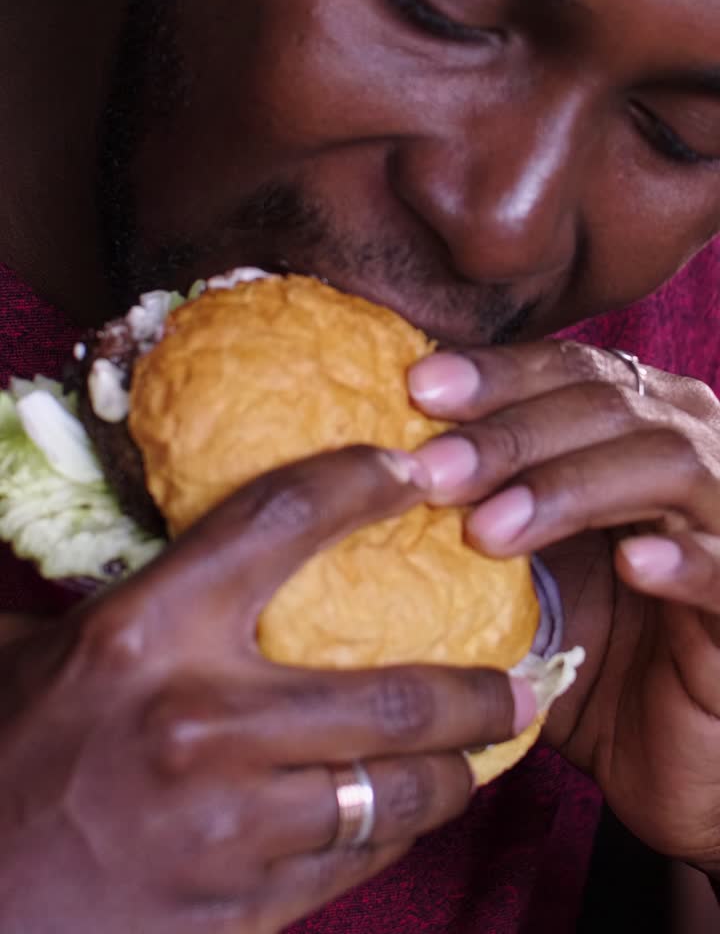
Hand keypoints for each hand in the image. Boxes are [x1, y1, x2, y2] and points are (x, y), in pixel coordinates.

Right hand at [0, 446, 531, 933]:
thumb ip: (137, 600)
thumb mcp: (48, 651)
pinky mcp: (236, 910)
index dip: (362, 481)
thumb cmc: (11, 753)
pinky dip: (395, 833)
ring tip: (485, 752)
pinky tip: (408, 814)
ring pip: (391, 790)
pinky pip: (352, 864)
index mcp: (141, 630)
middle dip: (478, 688)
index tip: (419, 469)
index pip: (278, 519)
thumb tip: (213, 544)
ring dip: (454, 771)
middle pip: (388, 689)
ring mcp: (224, 826)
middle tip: (523, 677)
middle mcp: (196, 720)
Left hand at [408, 343, 719, 874]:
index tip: (416, 387)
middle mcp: (695, 448)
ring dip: (570, 489)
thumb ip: (479, 504)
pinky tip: (632, 565)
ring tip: (489, 530)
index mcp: (640, 419)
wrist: (672, 754)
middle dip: (511, 434)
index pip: (569, 370)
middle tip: (432, 471)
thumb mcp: (525, 564)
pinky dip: (686, 561)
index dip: (496, 373)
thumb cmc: (588, 642)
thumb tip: (368, 459)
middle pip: (608, 403)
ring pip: (668, 465)